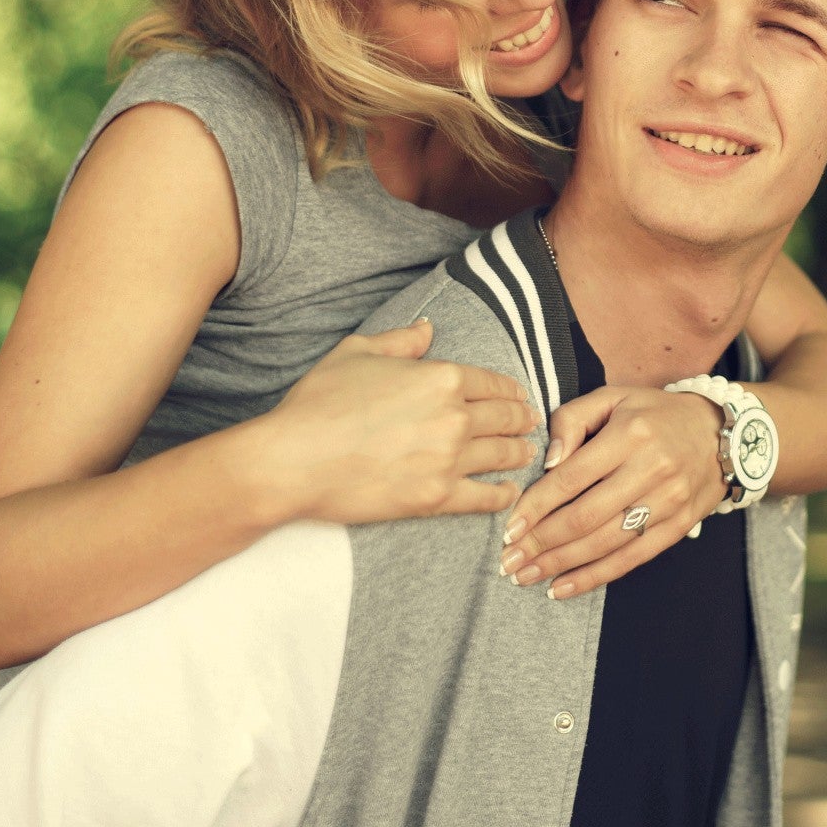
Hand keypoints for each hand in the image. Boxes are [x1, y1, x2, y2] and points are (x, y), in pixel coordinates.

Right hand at [257, 318, 538, 524]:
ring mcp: (449, 460)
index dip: (511, 390)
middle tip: (531, 423)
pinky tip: (510, 492)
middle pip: (506, 418)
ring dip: (520, 453)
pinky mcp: (436, 498)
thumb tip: (428, 327)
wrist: (294, 460)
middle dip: (523, 419)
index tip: (519, 395)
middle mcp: (454, 416)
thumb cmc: (318, 403)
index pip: (492, 382)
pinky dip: (503, 495)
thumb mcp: (357, 353)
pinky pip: (485, 497)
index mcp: (440, 376)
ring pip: (503, 455)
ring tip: (527, 453)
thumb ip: (401, 340)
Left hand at [497, 386, 725, 598]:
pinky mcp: (679, 525)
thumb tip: (547, 462)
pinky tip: (563, 587)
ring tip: (526, 576)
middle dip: (541, 543)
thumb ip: (571, 420)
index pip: (572, 478)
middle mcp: (651, 469)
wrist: (721, 432)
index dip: (536, 506)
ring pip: (606, 543)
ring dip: (561, 565)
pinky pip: (632, 558)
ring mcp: (668, 501)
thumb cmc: (654, 413)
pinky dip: (595, 577)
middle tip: (508, 561)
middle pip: (586, 516)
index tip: (508, 528)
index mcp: (630, 434)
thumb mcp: (612, 397)